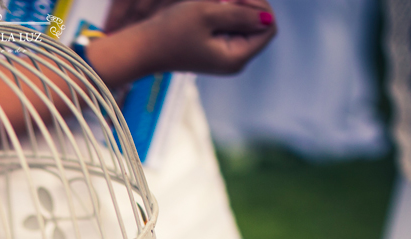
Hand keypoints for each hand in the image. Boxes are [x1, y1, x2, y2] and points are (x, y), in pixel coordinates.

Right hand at [89, 0, 275, 81]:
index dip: (259, 4)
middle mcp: (235, 61)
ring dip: (233, 6)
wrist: (142, 49)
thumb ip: (240, 13)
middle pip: (259, 24)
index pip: (268, 26)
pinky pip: (231, 25)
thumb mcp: (207, 14)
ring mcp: (225, 56)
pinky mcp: (215, 49)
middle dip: (245, 4)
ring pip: (245, 22)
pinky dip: (224, 12)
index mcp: (236, 58)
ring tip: (212, 1)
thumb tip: (268, 16)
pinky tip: (208, 7)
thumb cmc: (171, 31)